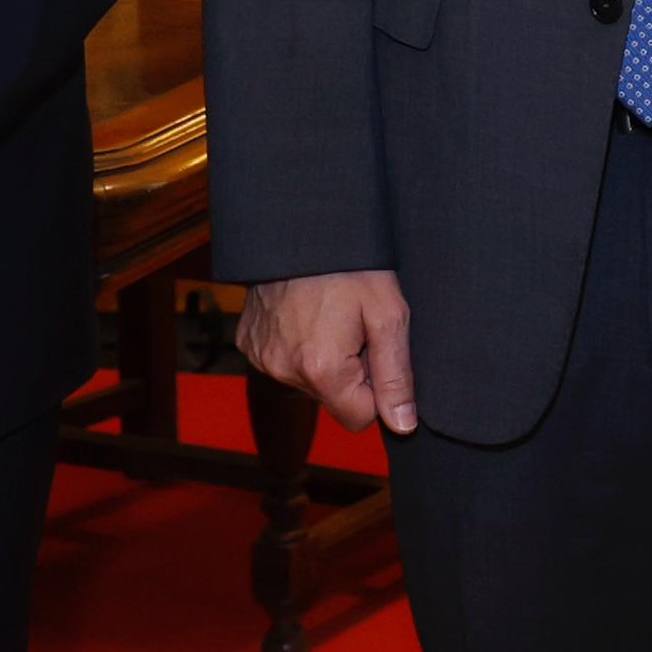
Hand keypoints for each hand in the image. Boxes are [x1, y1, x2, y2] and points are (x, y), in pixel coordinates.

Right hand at [240, 269, 419, 434]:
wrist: (302, 225)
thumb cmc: (352, 265)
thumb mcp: (388, 315)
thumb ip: (396, 375)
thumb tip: (403, 426)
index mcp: (322, 370)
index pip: (359, 420)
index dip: (376, 390)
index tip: (375, 352)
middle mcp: (283, 371)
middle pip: (333, 400)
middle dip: (351, 374)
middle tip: (355, 327)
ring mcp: (261, 358)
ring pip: (308, 383)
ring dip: (325, 361)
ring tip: (331, 316)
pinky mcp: (248, 344)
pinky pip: (283, 363)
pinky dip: (299, 347)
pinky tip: (306, 315)